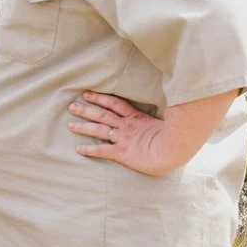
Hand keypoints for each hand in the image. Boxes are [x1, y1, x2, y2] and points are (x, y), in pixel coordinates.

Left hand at [68, 91, 185, 176]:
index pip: (115, 104)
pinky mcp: (122, 152)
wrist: (175, 149)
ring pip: (99, 130)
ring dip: (83, 127)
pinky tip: (79, 149)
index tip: (88, 93)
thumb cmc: (176, 137)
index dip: (100, 98)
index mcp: (137, 118)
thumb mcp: (167, 121)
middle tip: (72, 106)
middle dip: (86, 110)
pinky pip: (102, 150)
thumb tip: (168, 106)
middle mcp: (127, 126)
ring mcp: (123, 139)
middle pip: (102, 114)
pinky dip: (89, 150)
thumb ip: (160, 115)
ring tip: (70, 125)